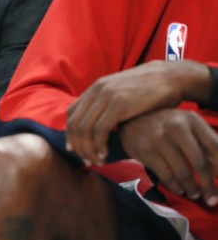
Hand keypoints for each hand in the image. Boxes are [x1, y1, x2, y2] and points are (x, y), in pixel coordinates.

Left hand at [66, 60, 210, 165]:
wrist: (170, 77)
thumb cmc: (149, 90)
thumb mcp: (121, 93)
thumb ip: (107, 105)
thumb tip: (98, 126)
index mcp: (95, 88)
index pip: (71, 114)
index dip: (70, 134)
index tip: (75, 150)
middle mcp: (97, 90)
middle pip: (75, 123)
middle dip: (78, 146)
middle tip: (87, 161)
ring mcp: (107, 96)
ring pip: (85, 128)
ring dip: (88, 149)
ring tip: (97, 162)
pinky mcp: (120, 104)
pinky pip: (100, 129)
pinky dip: (99, 145)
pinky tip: (105, 154)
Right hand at [120, 108, 217, 206]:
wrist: (131, 120)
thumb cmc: (167, 125)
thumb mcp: (188, 126)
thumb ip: (205, 144)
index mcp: (192, 119)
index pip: (215, 146)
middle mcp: (176, 126)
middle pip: (200, 163)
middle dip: (208, 185)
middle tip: (212, 200)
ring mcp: (158, 138)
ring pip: (183, 173)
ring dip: (191, 189)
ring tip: (194, 193)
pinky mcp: (145, 150)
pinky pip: (166, 176)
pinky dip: (175, 187)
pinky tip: (179, 189)